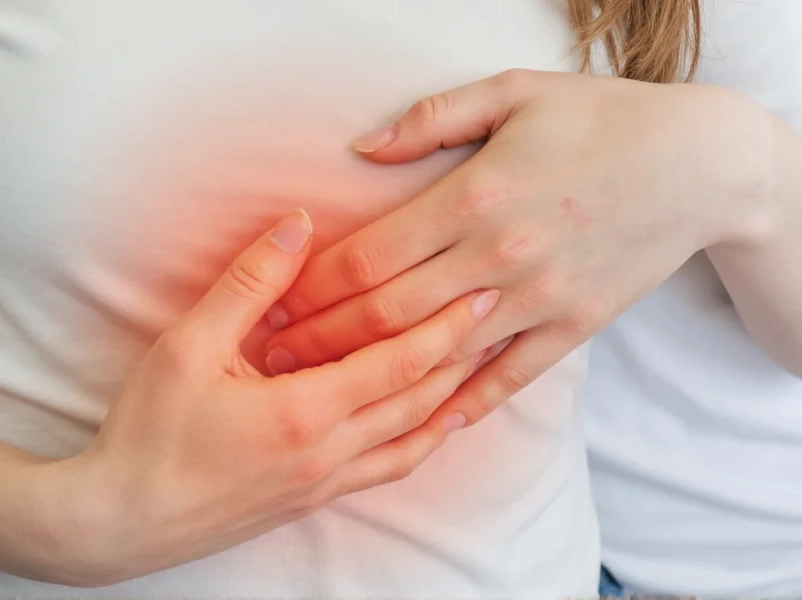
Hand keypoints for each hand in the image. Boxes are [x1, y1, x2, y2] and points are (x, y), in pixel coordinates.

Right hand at [41, 210, 494, 585]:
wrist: (120, 522)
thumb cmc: (150, 433)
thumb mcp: (189, 346)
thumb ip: (250, 284)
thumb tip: (297, 227)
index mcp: (306, 411)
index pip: (399, 362)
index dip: (447, 326)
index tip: (483, 293)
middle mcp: (330, 453)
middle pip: (419, 399)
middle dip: (463, 355)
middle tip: (499, 318)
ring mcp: (325, 482)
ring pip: (413, 440)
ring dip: (451, 399)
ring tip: (482, 367)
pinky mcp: (313, 498)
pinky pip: (387, 469)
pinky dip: (421, 442)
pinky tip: (431, 427)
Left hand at [265, 70, 771, 424]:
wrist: (700, 164)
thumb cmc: (600, 119)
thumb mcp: (514, 94)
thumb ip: (430, 120)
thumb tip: (359, 150)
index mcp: (475, 198)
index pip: (370, 256)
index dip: (313, 286)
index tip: (271, 305)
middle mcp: (500, 257)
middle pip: (389, 315)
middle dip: (322, 342)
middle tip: (272, 361)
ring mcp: (538, 300)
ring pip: (439, 355)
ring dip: (375, 378)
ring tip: (322, 394)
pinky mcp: (572, 327)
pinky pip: (509, 378)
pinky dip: (463, 404)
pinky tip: (423, 423)